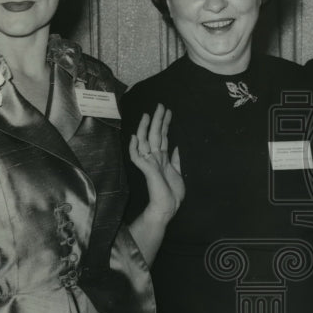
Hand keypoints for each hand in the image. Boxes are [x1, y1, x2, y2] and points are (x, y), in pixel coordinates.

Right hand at [129, 104, 183, 219]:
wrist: (167, 207)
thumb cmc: (172, 193)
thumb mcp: (178, 173)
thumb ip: (176, 160)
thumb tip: (176, 147)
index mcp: (162, 158)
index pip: (162, 137)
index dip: (165, 124)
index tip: (168, 111)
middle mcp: (155, 158)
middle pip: (154, 135)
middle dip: (158, 120)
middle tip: (161, 105)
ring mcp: (149, 163)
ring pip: (145, 141)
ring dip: (146, 127)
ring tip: (149, 114)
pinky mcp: (146, 170)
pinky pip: (136, 157)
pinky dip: (134, 147)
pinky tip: (134, 137)